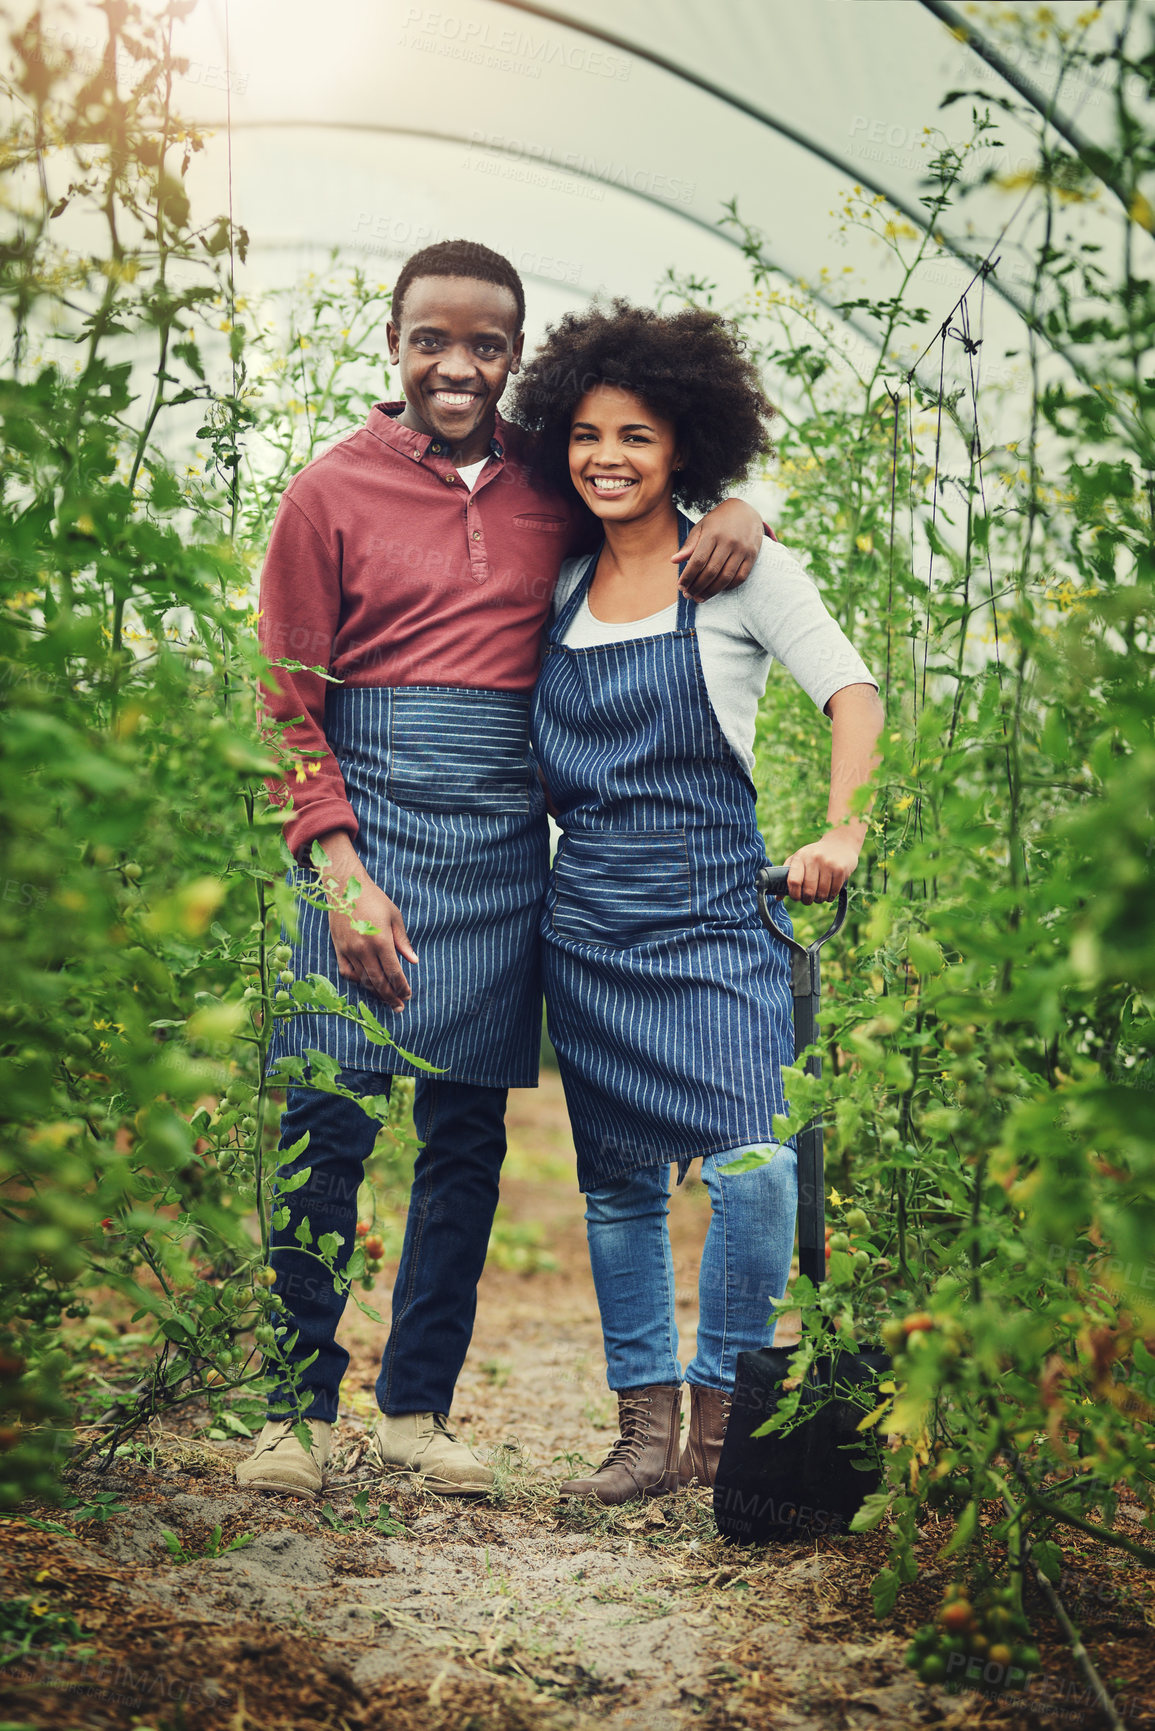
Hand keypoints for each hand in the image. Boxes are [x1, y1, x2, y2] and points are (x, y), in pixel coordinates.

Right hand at [313, 834, 417, 1010]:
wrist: (344, 887)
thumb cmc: (374, 899)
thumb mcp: (394, 917)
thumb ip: (403, 942)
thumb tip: (413, 961)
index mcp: (381, 941)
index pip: (394, 973)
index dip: (402, 987)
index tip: (408, 995)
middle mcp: (364, 949)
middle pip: (379, 982)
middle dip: (391, 997)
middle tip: (399, 1007)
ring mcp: (349, 950)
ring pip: (363, 980)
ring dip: (376, 992)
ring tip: (386, 999)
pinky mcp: (338, 948)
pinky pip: (347, 972)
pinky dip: (357, 981)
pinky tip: (366, 983)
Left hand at [671, 498, 763, 599]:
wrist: (746, 510)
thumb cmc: (718, 521)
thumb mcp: (702, 527)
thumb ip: (689, 545)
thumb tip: (674, 561)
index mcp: (713, 533)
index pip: (698, 561)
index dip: (688, 576)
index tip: (680, 586)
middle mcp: (729, 541)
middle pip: (711, 572)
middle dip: (697, 587)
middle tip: (688, 595)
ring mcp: (742, 549)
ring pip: (725, 577)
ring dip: (711, 591)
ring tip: (700, 598)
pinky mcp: (752, 555)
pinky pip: (740, 577)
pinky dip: (728, 587)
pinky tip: (717, 590)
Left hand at [781, 830, 860, 903]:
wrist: (841, 844)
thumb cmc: (815, 855)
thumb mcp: (799, 859)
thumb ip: (787, 876)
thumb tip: (778, 898)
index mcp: (800, 857)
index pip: (793, 881)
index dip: (794, 894)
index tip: (796, 897)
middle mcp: (814, 859)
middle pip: (808, 890)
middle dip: (807, 900)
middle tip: (808, 900)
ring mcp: (828, 864)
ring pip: (822, 893)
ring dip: (819, 899)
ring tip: (818, 896)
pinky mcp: (841, 870)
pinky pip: (833, 892)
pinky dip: (830, 897)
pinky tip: (828, 893)